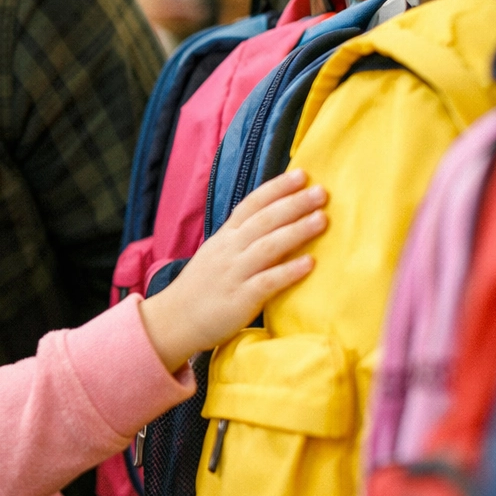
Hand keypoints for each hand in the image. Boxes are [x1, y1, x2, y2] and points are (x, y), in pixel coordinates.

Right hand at [140, 169, 326, 371]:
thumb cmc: (201, 289)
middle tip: (321, 192)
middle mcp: (229, 250)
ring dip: (296, 231)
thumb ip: (241, 240)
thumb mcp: (216, 255)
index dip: (276, 189)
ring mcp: (233, 273)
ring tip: (322, 219)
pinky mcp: (240, 299)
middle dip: (293, 204)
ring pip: (267, 246)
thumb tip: (275, 224)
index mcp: (224, 238)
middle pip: (263, 221)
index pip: (251, 205)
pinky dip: (288, 271)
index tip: (301, 174)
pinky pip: (267, 282)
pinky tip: (310, 263)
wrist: (174, 320)